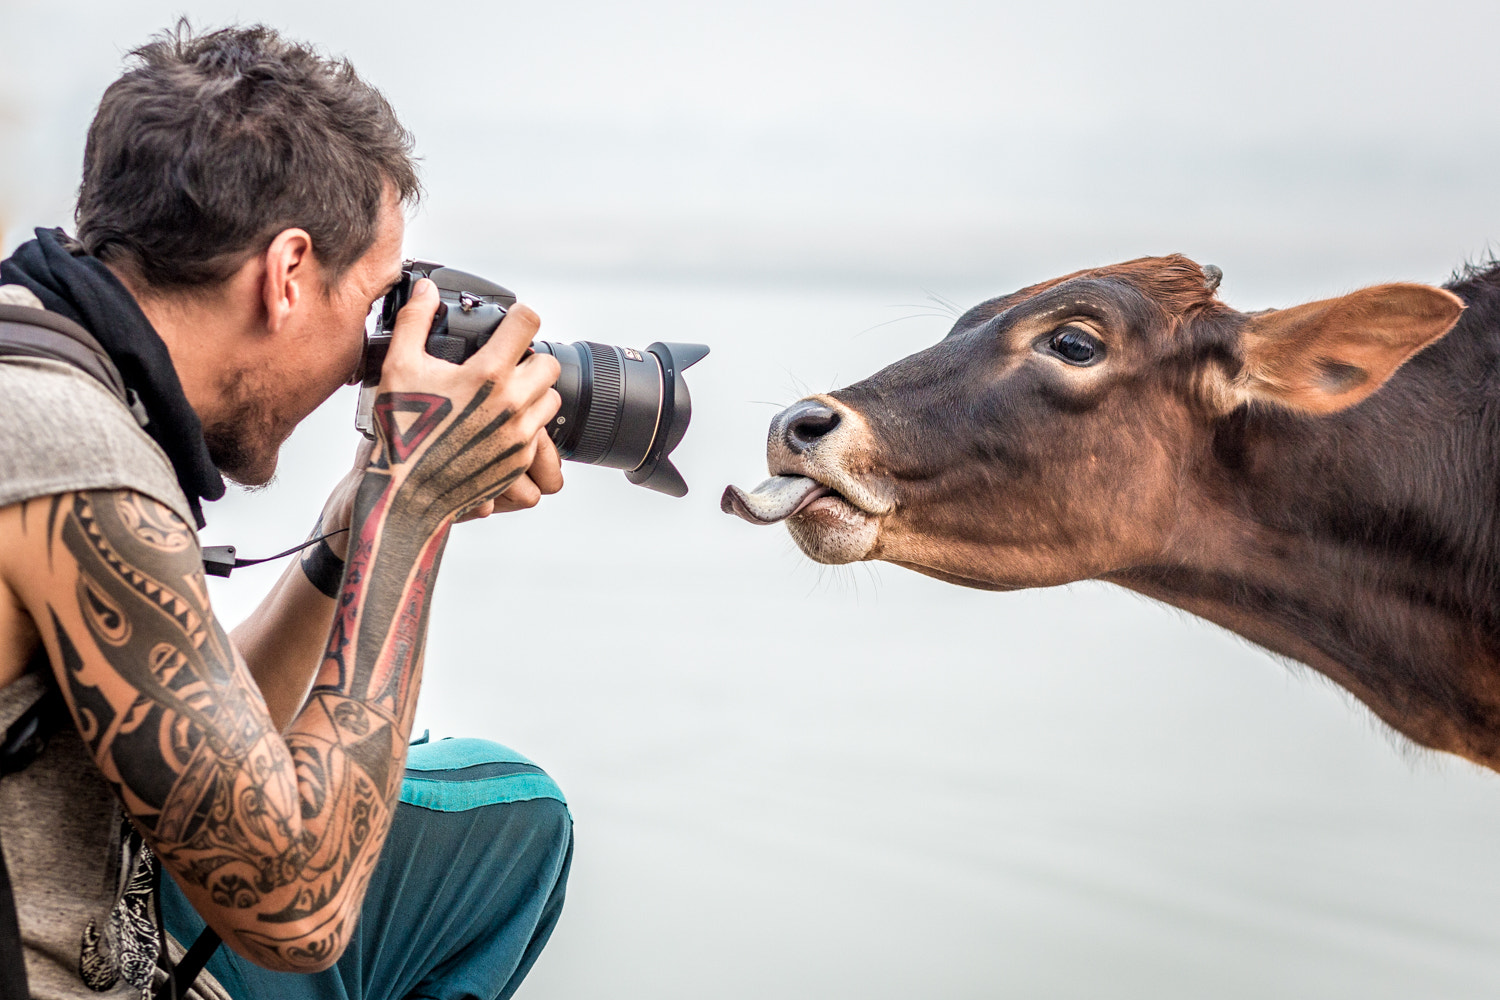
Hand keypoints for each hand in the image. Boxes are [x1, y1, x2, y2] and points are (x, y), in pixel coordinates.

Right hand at [369, 279, 561, 527]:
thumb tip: (427, 289)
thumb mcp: (399, 366)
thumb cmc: (401, 430)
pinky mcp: (520, 459)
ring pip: (551, 398)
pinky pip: (541, 434)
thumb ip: (415, 320)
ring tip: (503, 395)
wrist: (406, 492)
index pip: (528, 323)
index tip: (512, 320)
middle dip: (529, 358)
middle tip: (504, 364)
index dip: (520, 316)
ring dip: (533, 392)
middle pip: (547, 363)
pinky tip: (497, 424)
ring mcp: (520, 434)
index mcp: (487, 374)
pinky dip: (526, 424)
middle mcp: (511, 403)